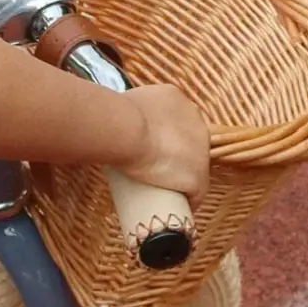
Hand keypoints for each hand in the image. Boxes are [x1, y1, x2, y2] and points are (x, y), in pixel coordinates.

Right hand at [121, 85, 211, 202]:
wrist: (124, 130)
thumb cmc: (115, 116)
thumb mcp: (120, 104)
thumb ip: (120, 110)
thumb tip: (107, 121)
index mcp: (175, 98)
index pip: (175, 119)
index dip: (164, 134)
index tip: (149, 147)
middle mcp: (195, 120)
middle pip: (189, 143)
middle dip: (175, 156)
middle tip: (151, 170)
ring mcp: (200, 149)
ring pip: (194, 168)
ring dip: (182, 179)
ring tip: (162, 192)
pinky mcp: (198, 175)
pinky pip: (196, 193)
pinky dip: (188, 201)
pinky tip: (178, 208)